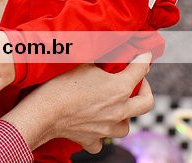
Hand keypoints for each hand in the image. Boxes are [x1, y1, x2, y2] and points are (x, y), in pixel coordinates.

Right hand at [1, 53, 153, 152]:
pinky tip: (95, 126)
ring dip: (125, 117)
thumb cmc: (61, 83)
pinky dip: (100, 136)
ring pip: (126, 127)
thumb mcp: (83, 62)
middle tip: (138, 83)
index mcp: (119, 88)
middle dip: (145, 90)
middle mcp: (118, 110)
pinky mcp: (91, 139)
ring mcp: (106, 128)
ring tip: (117, 107)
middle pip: (146, 103)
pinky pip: (101, 142)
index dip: (143, 59)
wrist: (44, 111)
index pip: (140, 70)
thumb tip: (104, 48)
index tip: (144, 55)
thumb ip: (100, 58)